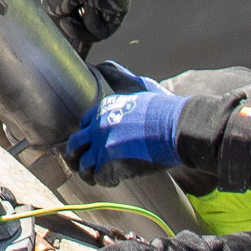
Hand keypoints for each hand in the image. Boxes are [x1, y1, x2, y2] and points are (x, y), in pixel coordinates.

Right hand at [36, 0, 129, 53]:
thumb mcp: (56, 13)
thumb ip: (64, 32)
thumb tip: (67, 51)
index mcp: (83, 5)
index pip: (82, 30)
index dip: (78, 45)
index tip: (76, 60)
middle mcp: (98, 7)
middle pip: (91, 35)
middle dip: (79, 39)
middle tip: (70, 39)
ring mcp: (109, 9)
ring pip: (96, 36)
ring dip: (79, 29)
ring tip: (72, 12)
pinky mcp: (120, 10)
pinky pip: (104, 31)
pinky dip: (91, 22)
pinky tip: (87, 6)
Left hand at [64, 59, 181, 179]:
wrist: (177, 127)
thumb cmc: (165, 110)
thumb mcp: (139, 89)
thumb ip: (123, 83)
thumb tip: (109, 68)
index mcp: (104, 108)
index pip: (83, 124)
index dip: (87, 136)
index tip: (92, 144)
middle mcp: (98, 126)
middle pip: (74, 145)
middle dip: (76, 156)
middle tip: (83, 165)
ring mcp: (102, 146)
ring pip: (82, 165)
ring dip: (89, 173)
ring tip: (97, 177)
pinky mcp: (111, 164)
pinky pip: (100, 178)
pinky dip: (107, 182)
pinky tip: (116, 180)